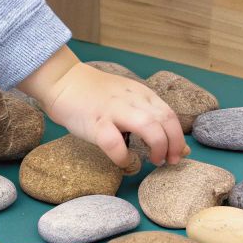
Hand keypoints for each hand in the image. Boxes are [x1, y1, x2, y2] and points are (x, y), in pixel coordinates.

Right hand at [17, 48, 189, 169]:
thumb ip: (146, 115)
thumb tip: (168, 141)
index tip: (176, 154)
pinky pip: (115, 143)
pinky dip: (123, 157)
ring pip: (149, 128)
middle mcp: (133, 100)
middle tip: (168, 161)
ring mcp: (115, 110)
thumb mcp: (127, 99)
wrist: (64, 81)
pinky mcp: (96, 122)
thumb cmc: (96, 95)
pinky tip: (123, 161)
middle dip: (173, 146)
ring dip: (157, 148)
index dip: (178, 138)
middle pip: (166, 122)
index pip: (170, 116)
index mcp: (142, 94)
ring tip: (153, 161)